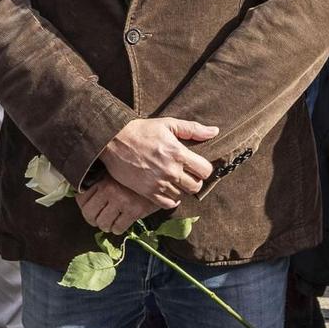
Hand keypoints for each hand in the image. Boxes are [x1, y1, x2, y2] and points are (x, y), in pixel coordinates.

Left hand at [76, 176, 161, 236]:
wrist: (162, 179)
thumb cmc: (136, 178)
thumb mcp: (116, 174)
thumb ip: (101, 182)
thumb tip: (82, 196)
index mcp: (103, 179)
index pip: (81, 198)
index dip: (83, 207)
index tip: (89, 208)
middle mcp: (110, 189)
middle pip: (88, 213)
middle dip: (92, 220)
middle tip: (97, 219)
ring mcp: (122, 201)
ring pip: (102, 223)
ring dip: (105, 226)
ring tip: (109, 223)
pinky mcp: (134, 211)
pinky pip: (118, 228)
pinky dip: (117, 229)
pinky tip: (120, 224)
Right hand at [100, 116, 217, 206]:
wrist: (113, 140)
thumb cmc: (142, 130)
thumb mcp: (168, 124)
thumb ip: (193, 129)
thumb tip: (214, 131)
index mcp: (178, 153)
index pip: (205, 171)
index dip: (204, 169)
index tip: (198, 166)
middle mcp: (171, 170)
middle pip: (196, 186)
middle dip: (195, 180)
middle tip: (188, 174)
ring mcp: (159, 183)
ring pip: (182, 194)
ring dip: (181, 188)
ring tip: (175, 180)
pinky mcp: (147, 192)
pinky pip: (168, 203)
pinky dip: (171, 199)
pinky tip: (168, 190)